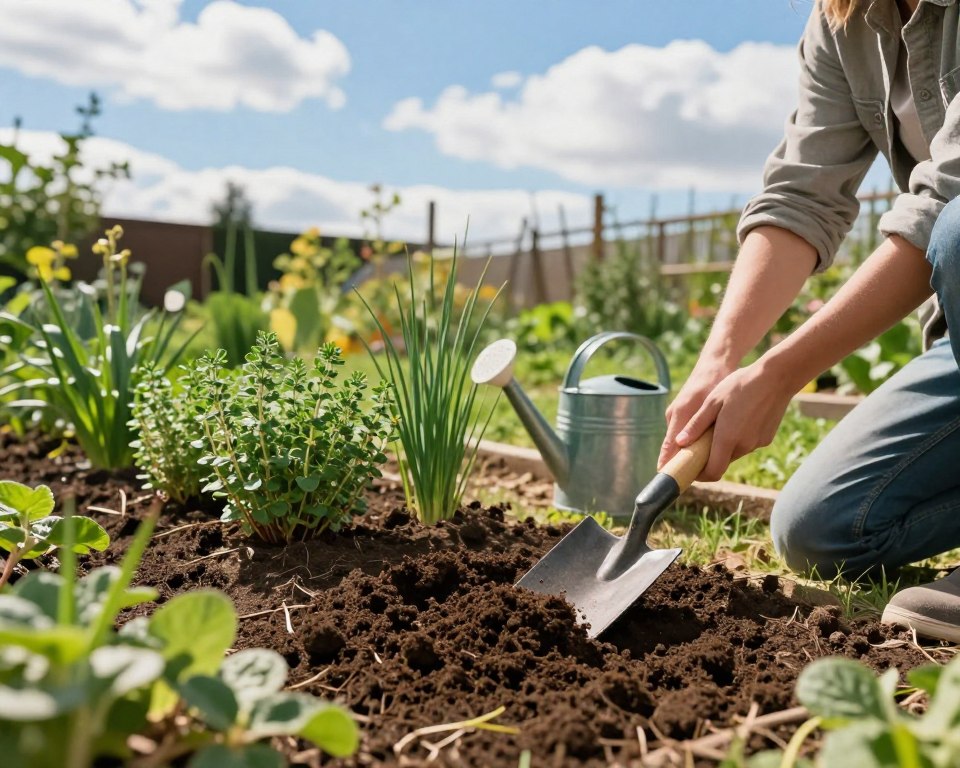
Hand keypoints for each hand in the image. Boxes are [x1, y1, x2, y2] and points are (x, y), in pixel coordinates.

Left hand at [671, 359, 794, 481]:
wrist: (777, 378)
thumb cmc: (740, 385)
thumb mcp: (712, 402)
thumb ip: (696, 425)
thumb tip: (679, 443)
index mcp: (727, 439)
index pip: (713, 472)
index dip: (700, 475)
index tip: (690, 467)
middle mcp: (744, 446)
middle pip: (722, 462)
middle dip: (709, 457)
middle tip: (699, 441)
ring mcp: (757, 443)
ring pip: (734, 453)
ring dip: (724, 446)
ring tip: (719, 424)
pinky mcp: (766, 438)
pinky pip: (747, 444)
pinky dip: (738, 439)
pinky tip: (737, 418)